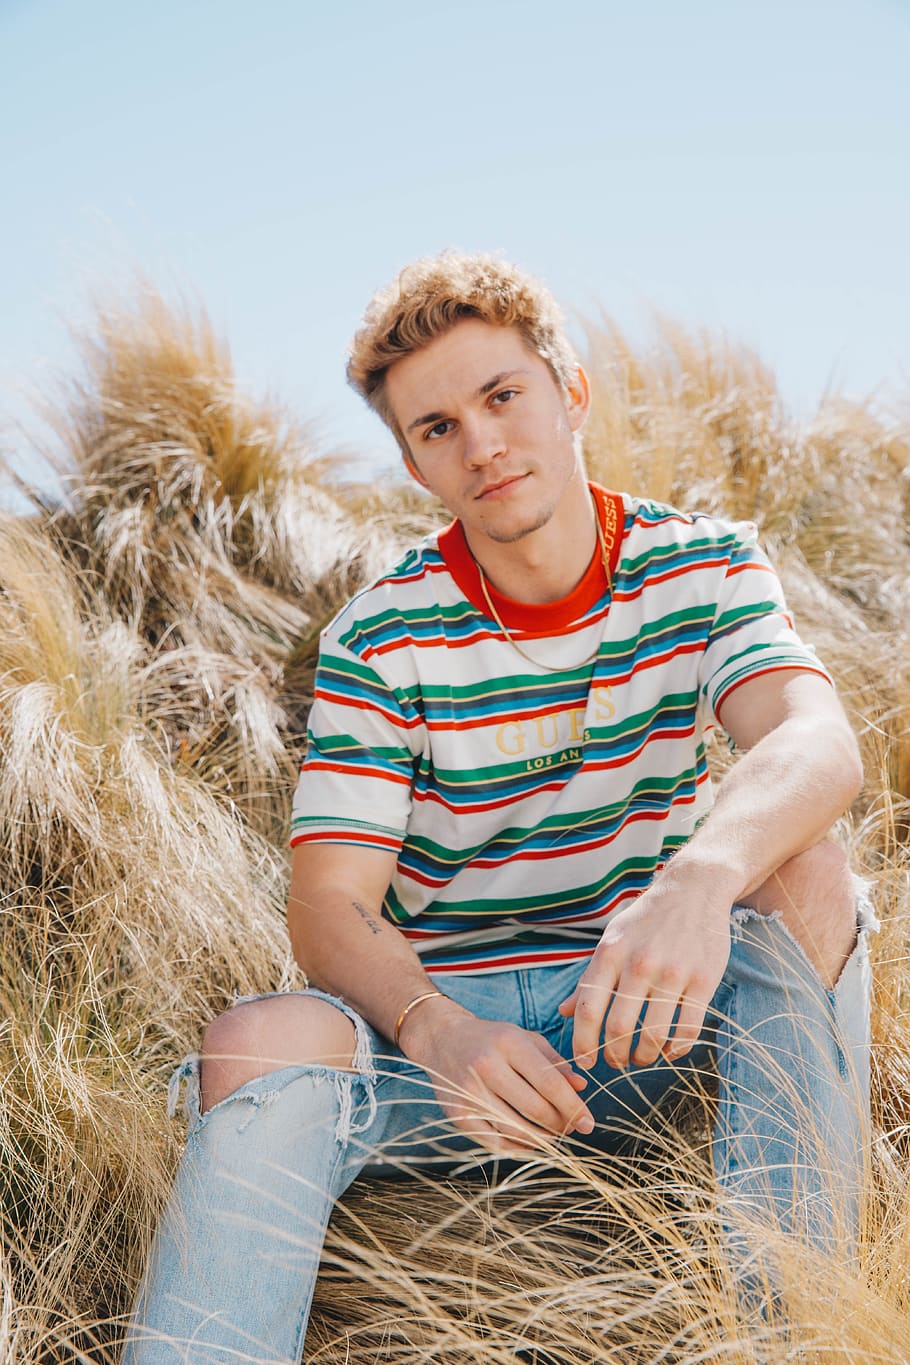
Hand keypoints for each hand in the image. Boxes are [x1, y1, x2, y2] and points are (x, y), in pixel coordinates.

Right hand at [401, 1002, 594, 1157]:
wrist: (441, 1038)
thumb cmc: (492, 1039)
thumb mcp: (525, 1038)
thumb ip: (555, 1062)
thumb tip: (581, 1088)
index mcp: (509, 1043)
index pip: (549, 1083)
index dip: (573, 1107)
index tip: (589, 1123)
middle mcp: (487, 1066)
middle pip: (535, 1109)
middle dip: (560, 1125)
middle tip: (571, 1128)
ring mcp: (469, 1092)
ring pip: (516, 1130)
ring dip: (542, 1139)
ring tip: (553, 1135)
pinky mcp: (457, 1114)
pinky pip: (494, 1142)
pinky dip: (517, 1147)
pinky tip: (530, 1142)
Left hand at [557, 873, 731, 1069]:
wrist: (692, 890)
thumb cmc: (646, 921)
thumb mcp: (612, 940)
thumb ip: (589, 978)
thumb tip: (563, 1013)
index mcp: (611, 953)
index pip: (588, 1009)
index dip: (582, 1044)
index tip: (583, 1063)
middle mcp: (639, 963)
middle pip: (619, 1029)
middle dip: (614, 1056)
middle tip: (615, 1062)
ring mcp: (673, 972)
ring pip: (654, 1035)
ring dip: (644, 1057)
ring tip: (641, 1057)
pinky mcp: (703, 980)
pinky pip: (688, 1029)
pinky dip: (676, 1049)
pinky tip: (670, 1050)